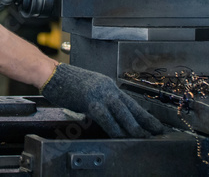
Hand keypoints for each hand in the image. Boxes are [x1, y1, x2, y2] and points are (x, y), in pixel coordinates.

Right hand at [40, 63, 164, 137]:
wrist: (51, 73)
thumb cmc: (66, 83)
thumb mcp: (88, 91)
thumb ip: (100, 102)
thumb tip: (109, 116)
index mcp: (107, 85)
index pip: (129, 101)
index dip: (142, 113)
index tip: (153, 123)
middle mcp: (107, 87)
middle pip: (130, 105)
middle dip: (145, 119)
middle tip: (157, 130)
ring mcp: (99, 92)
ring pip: (121, 110)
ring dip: (133, 125)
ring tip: (142, 136)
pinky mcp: (89, 99)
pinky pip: (105, 116)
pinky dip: (114, 127)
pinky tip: (120, 135)